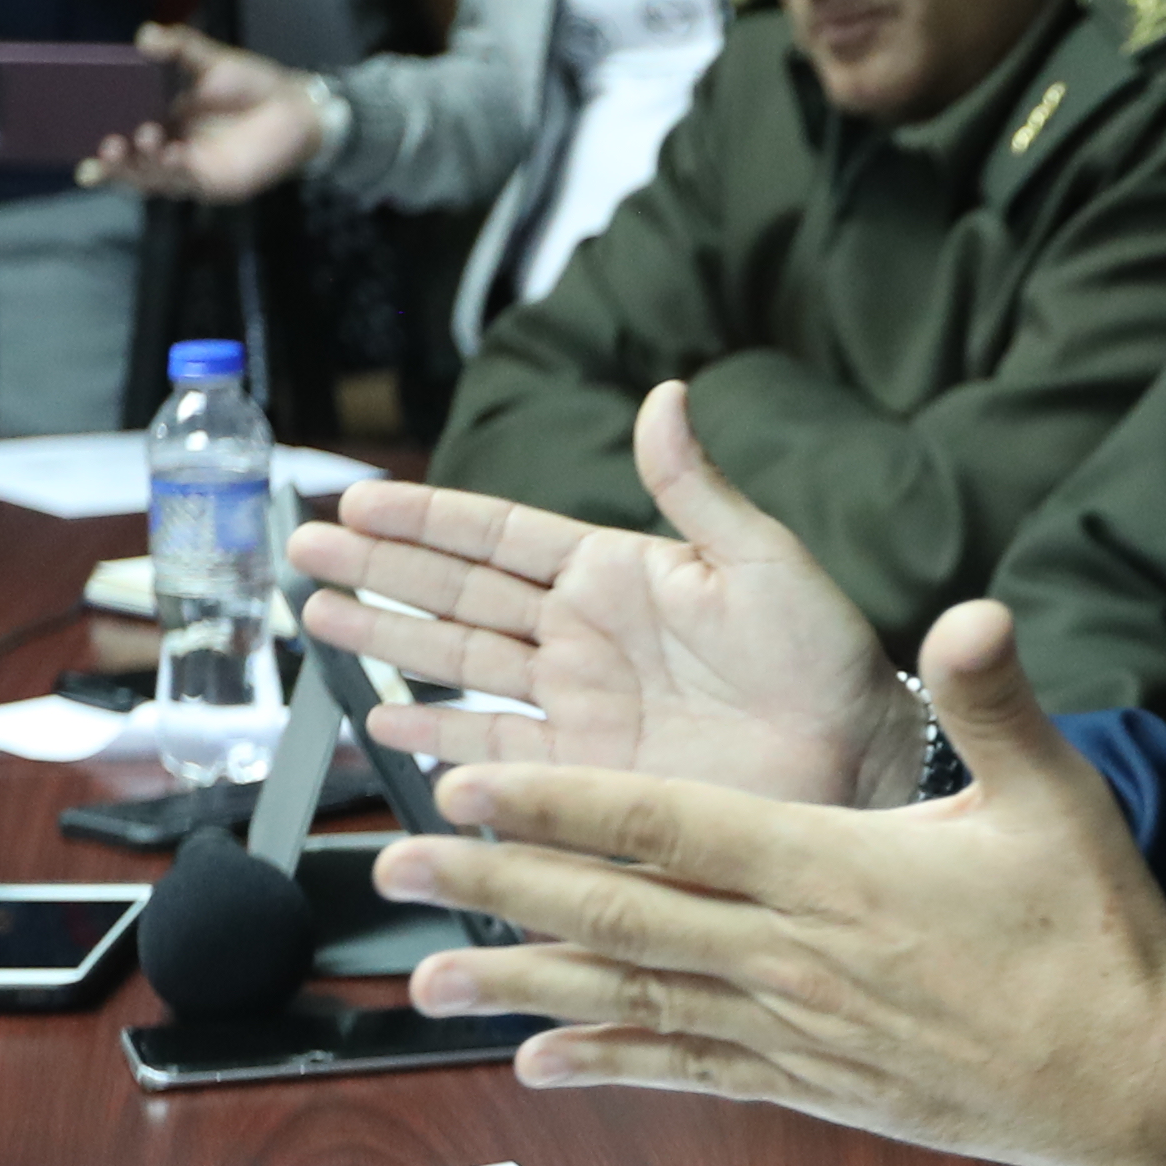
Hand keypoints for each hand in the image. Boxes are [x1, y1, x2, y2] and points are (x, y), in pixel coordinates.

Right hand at [84, 22, 332, 201]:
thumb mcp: (210, 59)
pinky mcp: (214, 183)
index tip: (81, 156)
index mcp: (159, 122)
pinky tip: (173, 153)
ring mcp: (190, 170)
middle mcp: (169, 151)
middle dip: (115, 161)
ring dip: (143, 164)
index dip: (99, 155)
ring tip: (142, 137)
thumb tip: (144, 35)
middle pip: (131, 167)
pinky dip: (175, 170)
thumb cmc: (251, 84)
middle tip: (109, 143)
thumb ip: (178, 47)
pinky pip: (186, 182)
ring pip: (155, 178)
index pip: (121, 143)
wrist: (295, 107)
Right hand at [291, 385, 908, 808]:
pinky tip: (384, 719)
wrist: (859, 762)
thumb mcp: (764, 558)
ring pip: (456, 662)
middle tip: (306, 547)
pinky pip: (488, 747)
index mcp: (618, 572)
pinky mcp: (581, 771)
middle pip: (456, 590)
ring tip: (319, 616)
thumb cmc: (830, 660)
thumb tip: (665, 393)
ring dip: (387, 640)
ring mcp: (576, 704)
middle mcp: (584, 635)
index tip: (357, 496)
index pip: (498, 531)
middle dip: (379, 567)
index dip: (426, 515)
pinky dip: (434, 735)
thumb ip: (697, 487)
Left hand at [379, 596, 1165, 1165]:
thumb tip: (973, 611)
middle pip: (614, 916)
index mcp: (839, 873)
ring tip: (422, 980)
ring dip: (518, 987)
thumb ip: (1003, 700)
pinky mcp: (812, 1086)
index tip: (466, 789)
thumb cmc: (1102, 935)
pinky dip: (607, 1063)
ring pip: (628, 1001)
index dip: (557, 809)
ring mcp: (796, 1033)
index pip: (668, 828)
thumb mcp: (1063, 797)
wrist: (1140, 1084)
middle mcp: (795, 959)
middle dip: (492, 889)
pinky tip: (539, 1064)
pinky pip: (686, 1071)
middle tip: (390, 867)